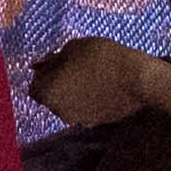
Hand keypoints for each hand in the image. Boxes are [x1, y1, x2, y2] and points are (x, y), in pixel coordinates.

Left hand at [29, 37, 163, 130]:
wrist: (136, 79)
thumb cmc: (101, 57)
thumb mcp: (72, 48)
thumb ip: (51, 59)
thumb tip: (35, 67)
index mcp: (48, 93)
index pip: (34, 87)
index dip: (44, 74)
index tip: (58, 63)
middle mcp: (58, 112)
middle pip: (51, 97)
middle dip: (58, 84)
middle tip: (76, 66)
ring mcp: (78, 120)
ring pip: (68, 105)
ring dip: (73, 93)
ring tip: (93, 76)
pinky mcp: (96, 123)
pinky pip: (85, 110)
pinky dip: (88, 101)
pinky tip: (103, 87)